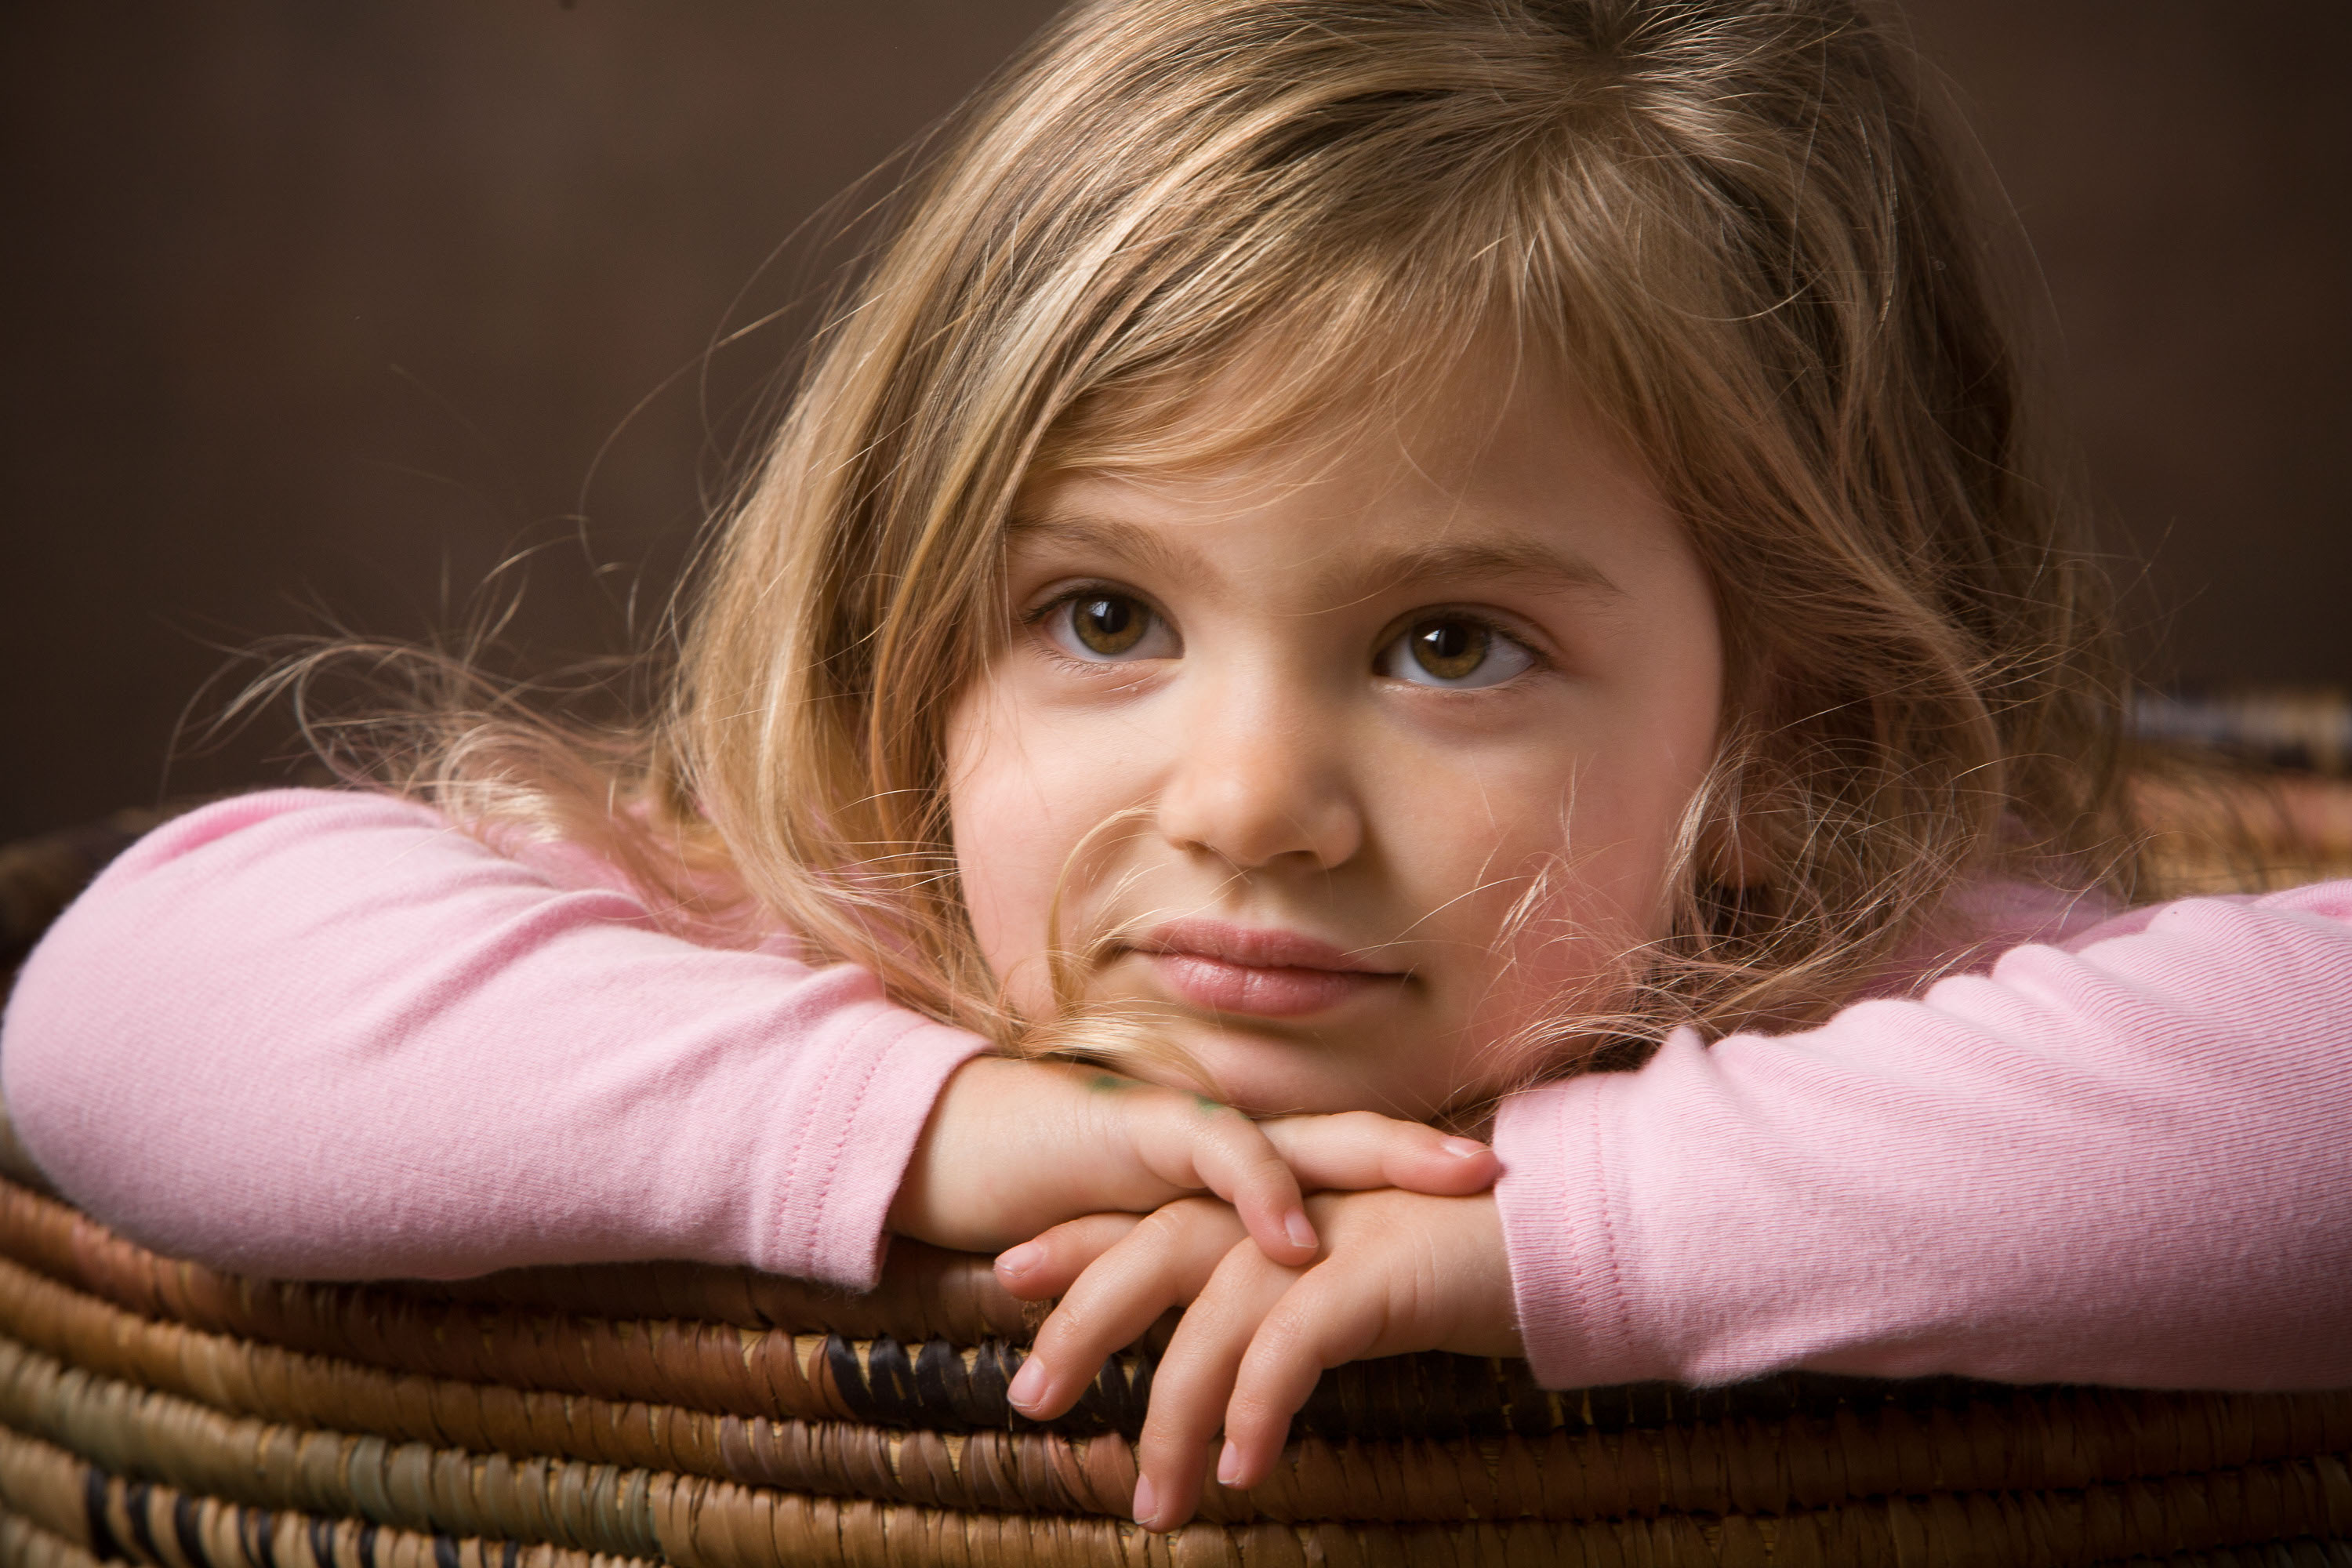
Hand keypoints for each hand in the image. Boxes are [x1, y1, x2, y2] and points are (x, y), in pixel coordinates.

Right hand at [885, 1055, 1498, 1267]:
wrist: (958, 1158)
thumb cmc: (1053, 1211)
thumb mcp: (1157, 1258)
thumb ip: (1218, 1284)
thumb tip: (1279, 1340)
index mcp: (1239, 1167)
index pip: (1348, 1162)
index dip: (1420, 1174)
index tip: (1503, 1193)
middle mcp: (1229, 1138)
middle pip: (1353, 1137)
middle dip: (1434, 1152)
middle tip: (1515, 1172)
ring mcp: (1189, 1130)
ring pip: (1308, 1139)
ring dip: (1388, 1163)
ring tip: (1462, 1184)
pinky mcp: (1138, 1136)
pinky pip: (1214, 1156)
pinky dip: (1263, 1196)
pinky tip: (1303, 1240)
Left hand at [993, 1187, 1519, 1529]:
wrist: (1561, 1230)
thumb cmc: (1455, 1262)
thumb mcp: (1346, 1281)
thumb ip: (1279, 1304)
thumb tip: (1223, 1370)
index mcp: (1270, 1204)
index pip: (1151, 1219)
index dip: (1076, 1247)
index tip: (1004, 1283)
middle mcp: (1284, 1210)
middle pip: (1153, 1255)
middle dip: (1082, 1325)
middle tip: (1028, 1400)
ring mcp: (1327, 1237)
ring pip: (1212, 1321)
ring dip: (1171, 1417)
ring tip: (1152, 1504)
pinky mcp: (1373, 1274)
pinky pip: (1291, 1347)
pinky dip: (1258, 1409)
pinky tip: (1242, 1470)